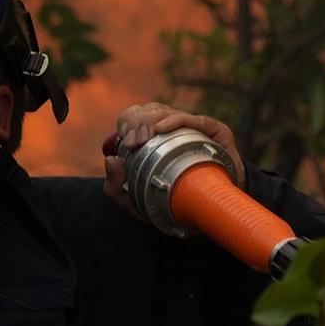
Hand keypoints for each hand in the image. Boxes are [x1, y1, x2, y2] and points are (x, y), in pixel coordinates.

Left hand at [101, 103, 241, 219]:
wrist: (210, 215)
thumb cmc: (171, 204)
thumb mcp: (134, 203)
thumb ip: (115, 188)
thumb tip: (111, 160)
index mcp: (153, 136)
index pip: (134, 115)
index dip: (128, 121)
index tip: (126, 141)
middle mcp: (172, 127)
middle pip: (147, 110)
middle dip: (137, 122)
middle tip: (133, 143)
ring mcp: (193, 126)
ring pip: (165, 112)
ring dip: (150, 121)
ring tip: (144, 139)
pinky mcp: (214, 130)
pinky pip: (193, 119)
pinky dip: (175, 121)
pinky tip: (161, 129)